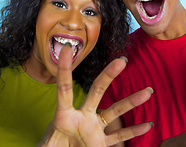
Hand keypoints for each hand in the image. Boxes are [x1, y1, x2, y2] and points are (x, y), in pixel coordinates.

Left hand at [37, 44, 152, 146]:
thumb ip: (44, 144)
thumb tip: (38, 145)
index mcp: (64, 115)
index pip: (64, 88)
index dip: (64, 69)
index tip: (66, 48)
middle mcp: (82, 117)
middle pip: (97, 92)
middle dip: (109, 76)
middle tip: (122, 60)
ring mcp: (94, 128)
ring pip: (115, 112)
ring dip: (131, 102)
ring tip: (148, 91)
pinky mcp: (101, 142)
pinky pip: (120, 135)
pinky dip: (133, 131)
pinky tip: (147, 125)